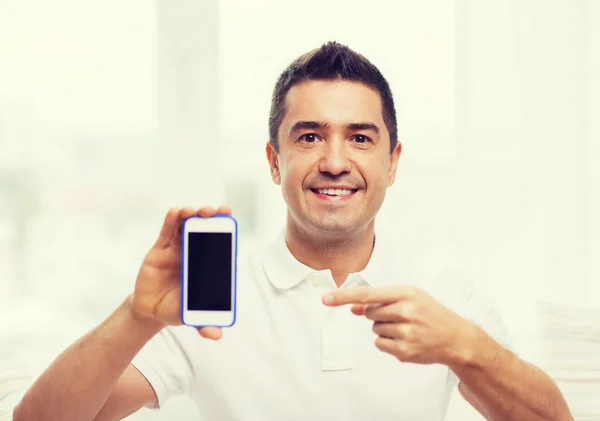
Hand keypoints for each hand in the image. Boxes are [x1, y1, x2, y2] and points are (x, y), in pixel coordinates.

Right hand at [129, 205, 231, 339]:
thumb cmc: (176, 309)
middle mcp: (194, 253)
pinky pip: (166, 233)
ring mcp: (176, 249)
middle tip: (214, 210)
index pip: (218, 243)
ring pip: (185, 227)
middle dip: (210, 218)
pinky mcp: (159, 250)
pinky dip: (171, 221)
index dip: (224, 229)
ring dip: (191, 216)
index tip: (228, 216)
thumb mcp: (191, 317)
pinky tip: (175, 211)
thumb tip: (216, 335)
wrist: (150, 311)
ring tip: (194, 211)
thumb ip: (203, 323)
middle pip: (203, 230)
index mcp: (206, 265)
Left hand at [323, 286, 475, 364]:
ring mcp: (405, 332)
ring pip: (374, 329)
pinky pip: (379, 344)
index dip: (344, 296)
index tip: (326, 298)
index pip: (367, 294)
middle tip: (399, 316)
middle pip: (369, 313)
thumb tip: (353, 307)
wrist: (455, 337)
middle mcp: (405, 311)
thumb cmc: (429, 313)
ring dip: (384, 329)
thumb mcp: (410, 297)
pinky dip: (387, 343)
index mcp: (406, 293)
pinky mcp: (404, 351)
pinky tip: (406, 339)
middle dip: (378, 314)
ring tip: (406, 328)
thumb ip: (381, 300)